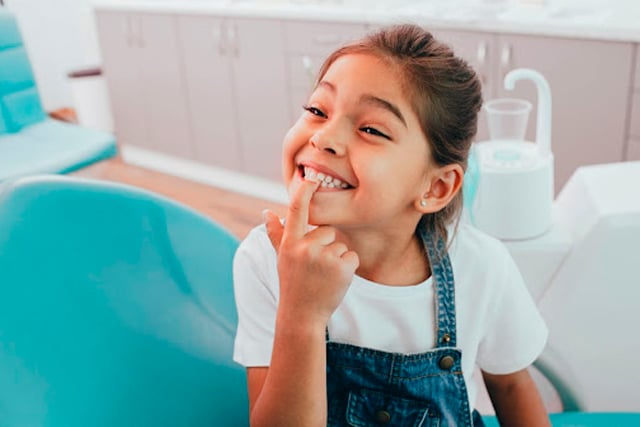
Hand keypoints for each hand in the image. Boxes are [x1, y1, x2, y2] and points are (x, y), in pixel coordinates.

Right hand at [264, 178, 358, 325]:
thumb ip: (276, 234)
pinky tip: (335, 280)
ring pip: (341, 244)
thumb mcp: (282, 258)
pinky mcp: (342, 267)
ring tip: (323, 276)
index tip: (311, 178)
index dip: (304, 191)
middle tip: (315, 268)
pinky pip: (352, 256)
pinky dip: (348, 268)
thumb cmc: (292, 284)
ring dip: (337, 259)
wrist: (302, 315)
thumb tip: (267, 212)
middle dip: (326, 245)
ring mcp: (324, 257)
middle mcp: (305, 247)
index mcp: (290, 243)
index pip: (296, 210)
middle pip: (327, 230)